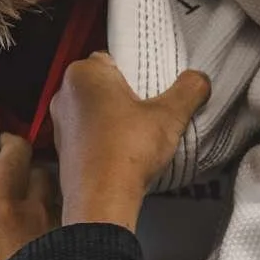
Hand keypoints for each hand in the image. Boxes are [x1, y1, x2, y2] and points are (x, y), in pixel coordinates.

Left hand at [51, 53, 211, 229]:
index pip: (114, 59)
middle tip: (151, 114)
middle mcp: (64, 94)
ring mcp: (59, 123)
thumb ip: (189, 90)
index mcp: (83, 74)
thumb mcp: (170, 116)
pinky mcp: (61, 150)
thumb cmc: (129, 150)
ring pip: (95, 111)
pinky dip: (104, 140)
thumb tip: (200, 79)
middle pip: (104, 86)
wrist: (102, 200)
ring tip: (139, 137)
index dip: (137, 73)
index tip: (154, 92)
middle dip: (126, 96)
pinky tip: (124, 154)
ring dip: (114, 119)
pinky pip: (88, 135)